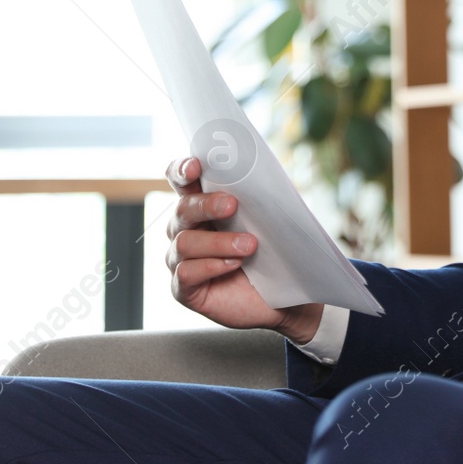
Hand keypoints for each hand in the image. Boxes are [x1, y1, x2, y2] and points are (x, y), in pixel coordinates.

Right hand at [163, 156, 323, 342]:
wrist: (282, 297)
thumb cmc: (271, 253)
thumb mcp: (268, 221)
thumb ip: (258, 198)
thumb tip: (262, 175)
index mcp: (201, 206)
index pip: (180, 181)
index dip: (181, 170)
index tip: (195, 166)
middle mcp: (184, 230)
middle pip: (182, 209)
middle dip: (206, 205)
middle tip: (232, 205)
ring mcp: (179, 260)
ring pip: (185, 242)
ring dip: (218, 242)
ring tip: (249, 246)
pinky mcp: (183, 289)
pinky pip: (186, 273)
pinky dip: (211, 266)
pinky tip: (233, 265)